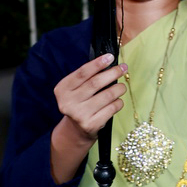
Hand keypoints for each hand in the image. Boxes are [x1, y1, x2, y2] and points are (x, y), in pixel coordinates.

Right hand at [50, 53, 127, 183]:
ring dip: (119, 88)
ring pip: (107, 96)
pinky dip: (118, 102)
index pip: (82, 73)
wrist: (76, 130)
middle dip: (113, 73)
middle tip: (123, 68)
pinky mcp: (91, 125)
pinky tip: (118, 101)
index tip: (110, 57)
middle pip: (95, 83)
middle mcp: (68, 102)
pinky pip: (111, 108)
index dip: (98, 64)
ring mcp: (79, 115)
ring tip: (122, 87)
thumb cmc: (80, 102)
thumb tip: (109, 61)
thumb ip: (88, 77)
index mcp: (63, 89)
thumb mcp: (77, 89)